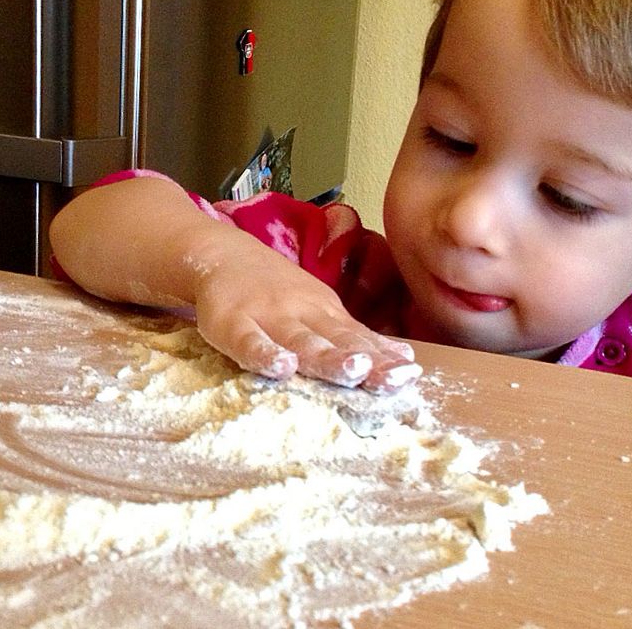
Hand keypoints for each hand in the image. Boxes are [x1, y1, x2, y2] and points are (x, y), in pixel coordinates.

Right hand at [193, 233, 420, 393]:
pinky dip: (264, 354)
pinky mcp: (231, 323)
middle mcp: (303, 313)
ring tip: (353, 372)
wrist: (221, 254)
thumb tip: (402, 362)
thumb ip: (352, 337)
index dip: (384, 358)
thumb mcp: (318, 308)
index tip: (411, 375)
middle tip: (392, 378)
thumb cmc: (276, 291)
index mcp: (326, 312)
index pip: (359, 338)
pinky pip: (249, 341)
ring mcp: (268, 317)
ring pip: (300, 340)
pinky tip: (281, 368)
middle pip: (337, 340)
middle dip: (366, 359)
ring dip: (327, 357)